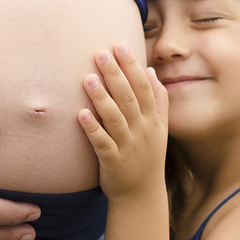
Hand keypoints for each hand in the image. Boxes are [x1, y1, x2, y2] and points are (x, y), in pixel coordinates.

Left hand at [77, 43, 167, 200]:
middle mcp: (141, 130)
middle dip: (115, 74)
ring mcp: (127, 146)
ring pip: (115, 118)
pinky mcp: (112, 161)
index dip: (131, 65)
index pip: (142, 86)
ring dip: (101, 98)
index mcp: (152, 119)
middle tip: (100, 52)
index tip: (119, 45)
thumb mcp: (159, 128)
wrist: (141, 195)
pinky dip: (92, 128)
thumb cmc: (147, 156)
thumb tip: (149, 70)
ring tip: (88, 78)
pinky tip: (80, 114)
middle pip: (128, 97)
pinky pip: (101, 143)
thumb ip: (157, 99)